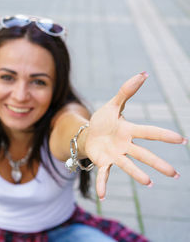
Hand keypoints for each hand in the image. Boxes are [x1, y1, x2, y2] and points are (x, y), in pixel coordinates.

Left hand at [84, 72, 186, 199]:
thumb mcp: (113, 104)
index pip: (149, 132)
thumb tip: (143, 73)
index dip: (164, 136)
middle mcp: (125, 145)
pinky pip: (104, 174)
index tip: (181, 140)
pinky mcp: (103, 162)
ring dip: (137, 174)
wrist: (89, 133)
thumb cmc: (104, 120)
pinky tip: (102, 196)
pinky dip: (103, 185)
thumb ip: (126, 91)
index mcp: (129, 130)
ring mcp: (115, 155)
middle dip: (158, 163)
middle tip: (174, 174)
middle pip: (143, 154)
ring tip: (148, 182)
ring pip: (128, 165)